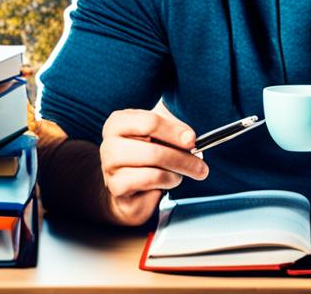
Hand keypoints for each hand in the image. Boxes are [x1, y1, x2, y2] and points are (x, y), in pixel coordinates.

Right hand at [99, 108, 208, 225]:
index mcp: (118, 122)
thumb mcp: (158, 135)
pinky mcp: (116, 188)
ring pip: (154, 169)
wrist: (128, 185)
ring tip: (180, 174)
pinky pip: (150, 183)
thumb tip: (190, 138)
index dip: (175, 132)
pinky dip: (165, 183)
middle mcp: (109, 143)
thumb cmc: (146, 154)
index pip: (150, 122)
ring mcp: (110, 167)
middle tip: (200, 166)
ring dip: (176, 173)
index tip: (192, 140)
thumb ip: (173, 131)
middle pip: (154, 150)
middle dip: (183, 159)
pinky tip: (166, 183)